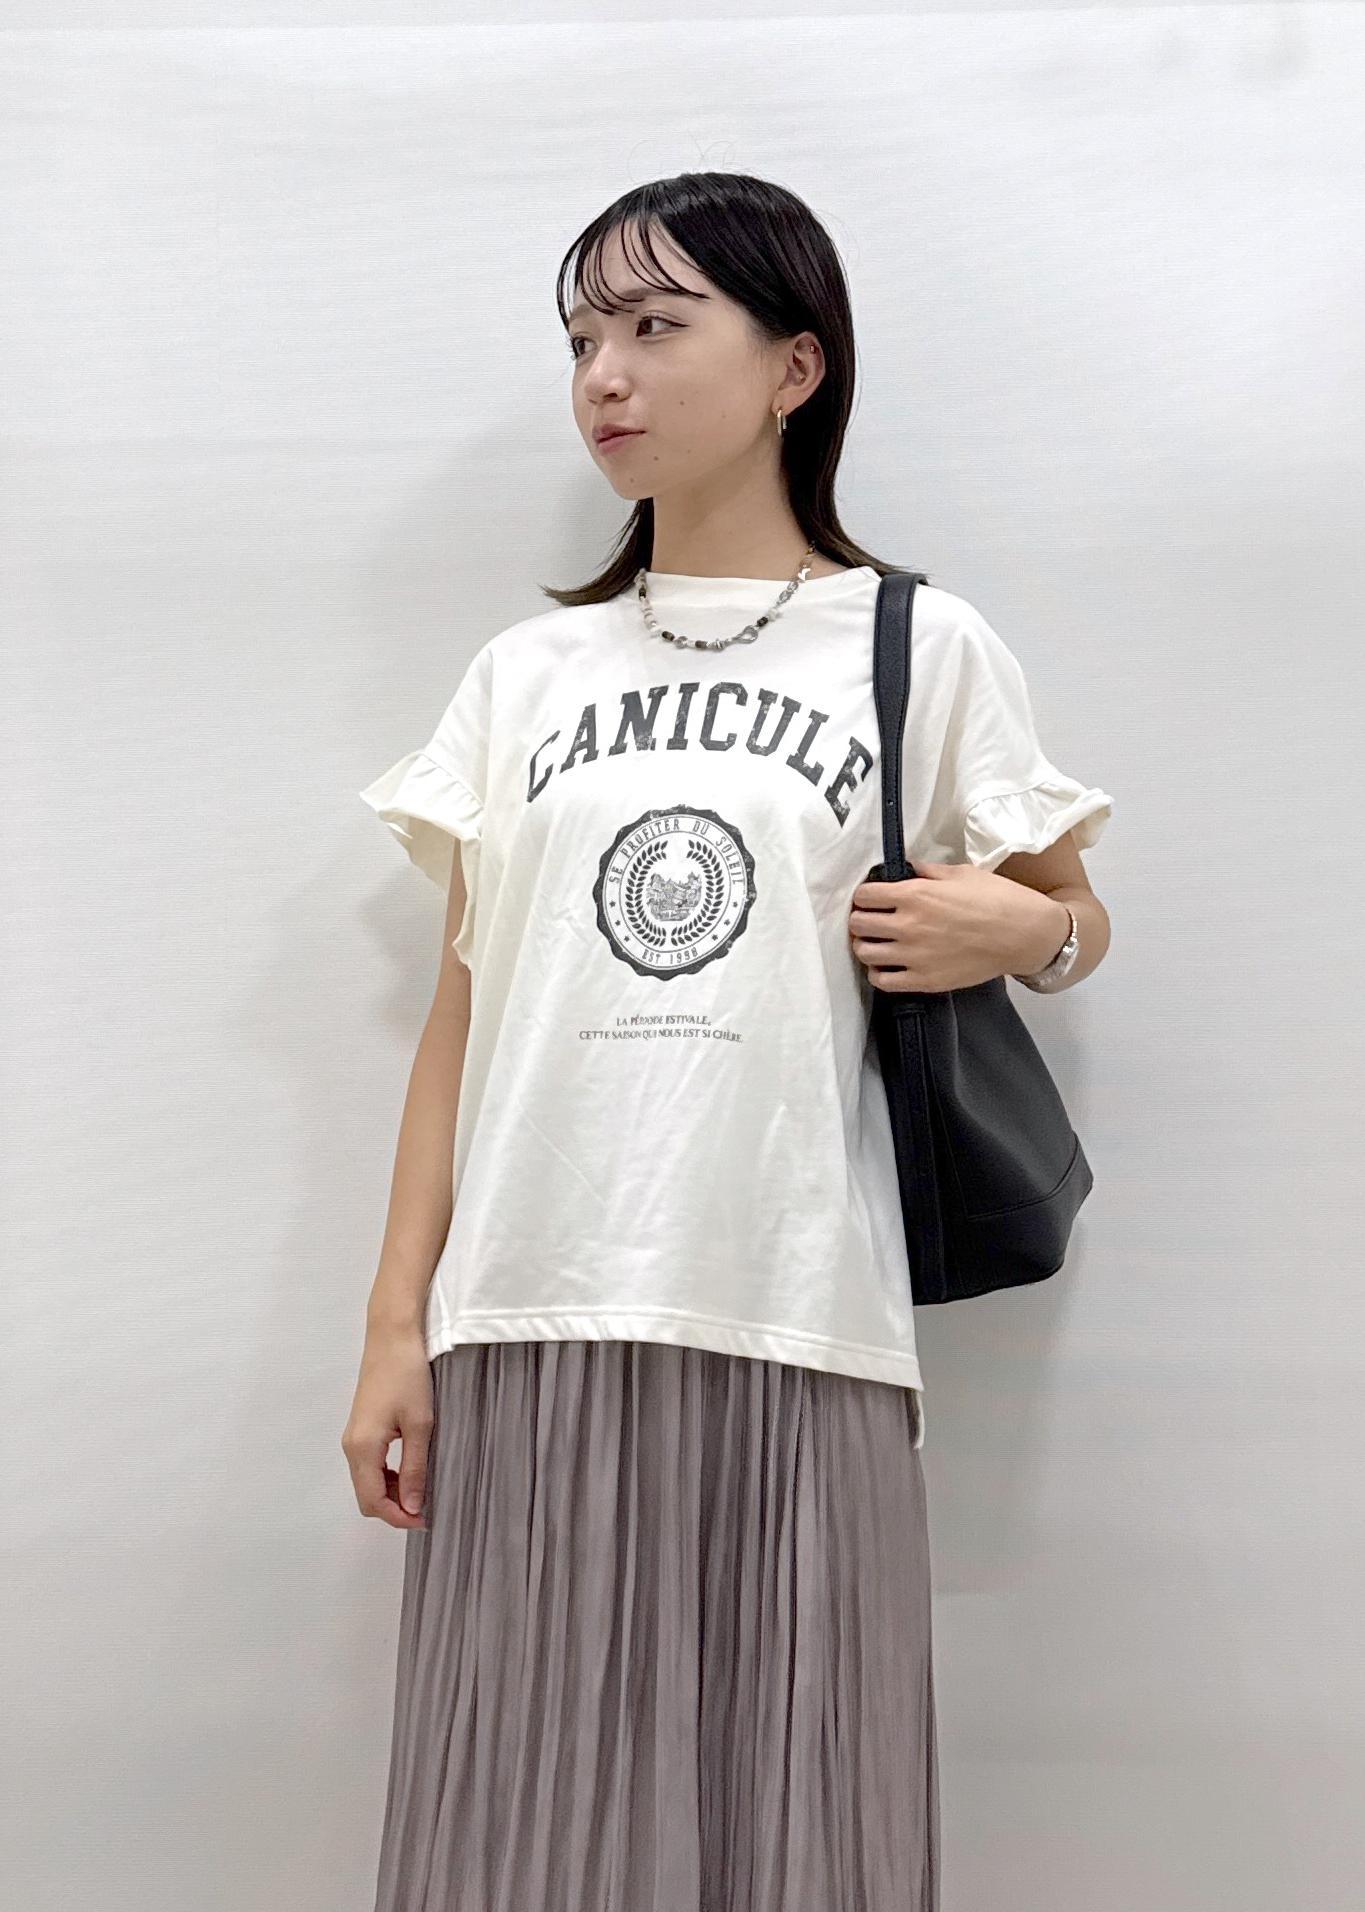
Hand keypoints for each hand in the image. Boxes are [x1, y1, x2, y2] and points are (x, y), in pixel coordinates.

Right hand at [341, 1324, 433, 1530]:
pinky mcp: (361, 1427)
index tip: (426, 1520)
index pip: (372, 1502)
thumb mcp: (420, 1424)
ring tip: (423, 1489)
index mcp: (362, 1449)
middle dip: (394, 1508)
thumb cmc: (408, 1374)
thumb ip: (415, 1468)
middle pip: (366, 1496)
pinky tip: (411, 1469)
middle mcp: (351, 1446)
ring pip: (367, 1482)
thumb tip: (414, 1506)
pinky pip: (369, 1465)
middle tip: (427, 1507)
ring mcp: (354, 1436)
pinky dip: (388, 1476)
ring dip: (392, 1492)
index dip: (398, 1518)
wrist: (392, 1336)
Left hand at [849, 861, 1069, 992]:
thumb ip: (928, 872)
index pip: (864, 896)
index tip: (871, 898)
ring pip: (864, 953)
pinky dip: (878, 973)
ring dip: (866, 945)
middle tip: (871, 919)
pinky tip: (887, 965)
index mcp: (914, 895)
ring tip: (877, 942)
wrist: (1024, 935)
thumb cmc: (997, 899)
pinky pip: (882, 981)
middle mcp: (908, 926)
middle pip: (858, 924)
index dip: (864, 895)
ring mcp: (914, 956)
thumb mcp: (961, 874)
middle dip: (861, 919)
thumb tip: (907, 868)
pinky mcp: (924, 981)